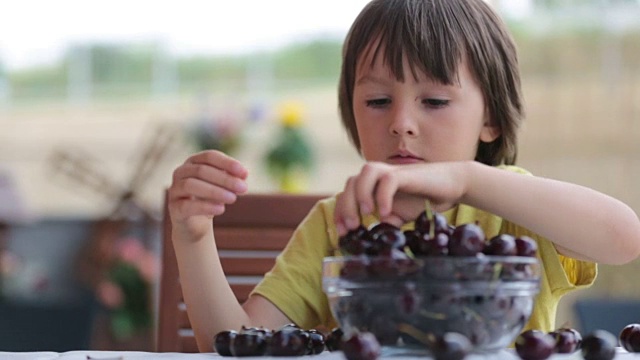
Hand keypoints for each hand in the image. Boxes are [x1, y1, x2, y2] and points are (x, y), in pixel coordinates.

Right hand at [168, 151, 247, 235]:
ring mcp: (175, 190)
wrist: (195, 224)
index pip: (209, 156)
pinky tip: (221, 209)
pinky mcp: (174, 208)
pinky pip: (186, 205)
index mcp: (193, 162)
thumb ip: (232, 178)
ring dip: (215, 191)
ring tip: (233, 198)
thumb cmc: (210, 199)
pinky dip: (205, 207)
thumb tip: (244, 174)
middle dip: (225, 179)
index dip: (227, 163)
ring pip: (191, 185)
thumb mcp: (223, 186)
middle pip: (201, 170)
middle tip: (243, 188)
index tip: (245, 174)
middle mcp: (181, 172)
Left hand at [334, 161, 467, 234]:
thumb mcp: (401, 216)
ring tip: (366, 215)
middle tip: (351, 227)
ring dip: (360, 194)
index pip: (347, 194)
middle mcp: (379, 176)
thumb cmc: (424, 199)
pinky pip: (388, 180)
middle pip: (351, 184)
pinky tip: (386, 214)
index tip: (342, 233)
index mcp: (373, 185)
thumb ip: (387, 221)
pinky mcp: (406, 174)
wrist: (452, 185)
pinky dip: (383, 196)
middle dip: (346, 206)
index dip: (340, 213)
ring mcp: (392, 172)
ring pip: (364, 174)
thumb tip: (376, 230)